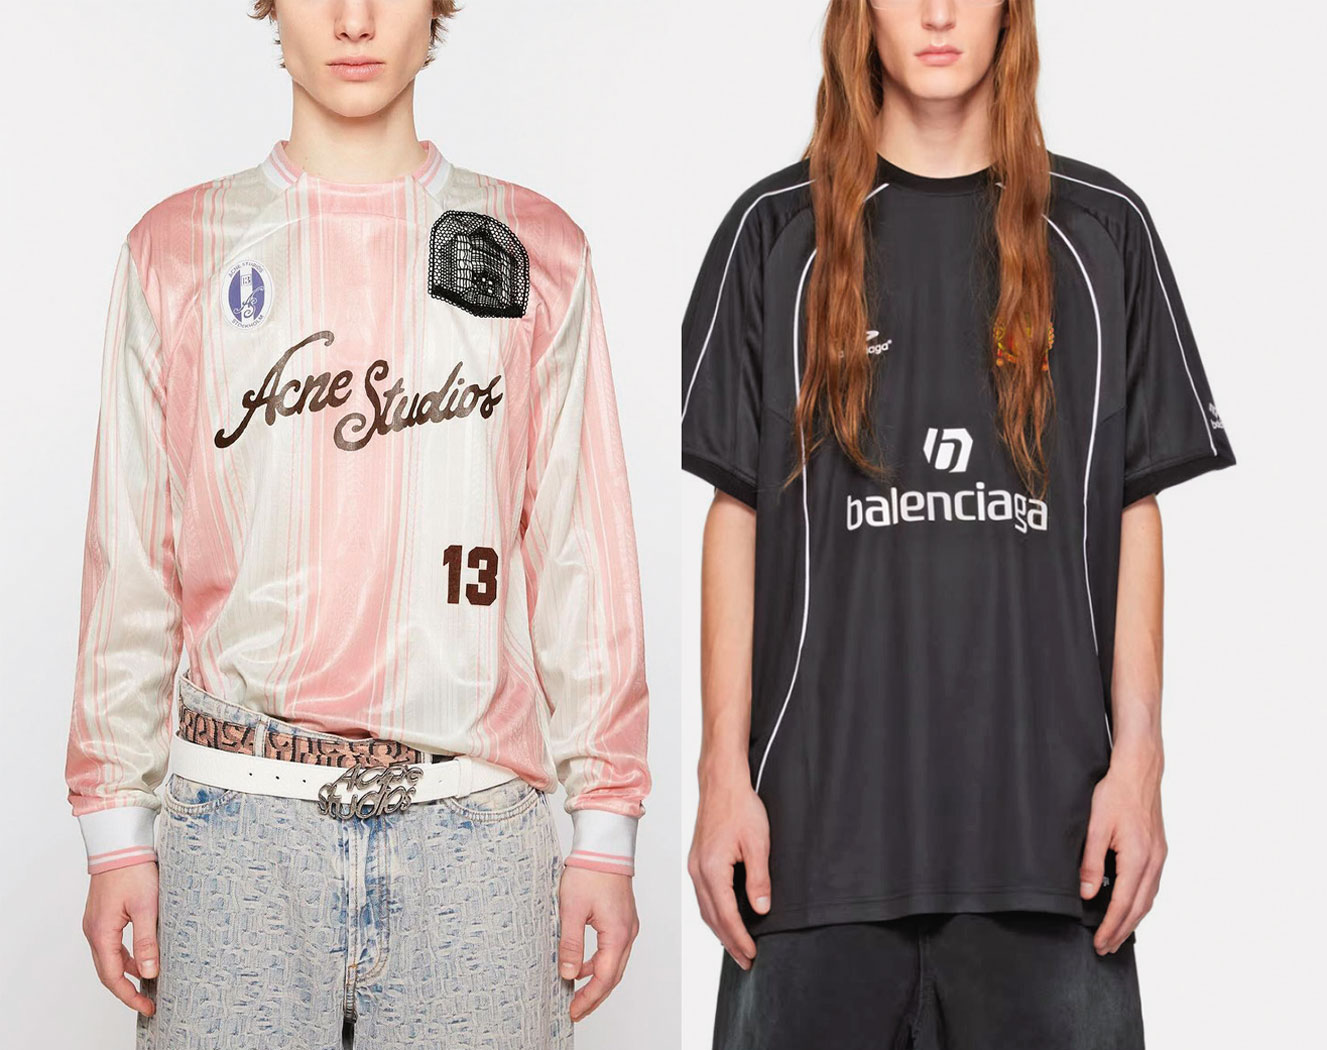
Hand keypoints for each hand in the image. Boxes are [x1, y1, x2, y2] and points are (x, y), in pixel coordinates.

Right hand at [83, 861, 159, 1014]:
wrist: (120, 844)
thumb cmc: (133, 870)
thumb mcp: (147, 907)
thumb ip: (147, 941)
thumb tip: (149, 973)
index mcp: (102, 933)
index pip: (112, 977)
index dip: (129, 996)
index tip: (147, 1007)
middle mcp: (94, 931)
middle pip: (108, 971)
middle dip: (128, 989)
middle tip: (149, 1002)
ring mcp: (96, 923)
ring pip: (110, 958)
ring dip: (127, 972)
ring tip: (149, 982)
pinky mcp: (103, 914)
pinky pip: (112, 944)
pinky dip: (126, 955)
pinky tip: (143, 957)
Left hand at [557, 866, 638, 1021]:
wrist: (604, 846)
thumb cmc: (590, 871)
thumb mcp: (571, 909)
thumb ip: (571, 944)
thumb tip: (569, 973)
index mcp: (617, 934)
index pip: (604, 978)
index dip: (589, 998)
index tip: (574, 1011)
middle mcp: (627, 932)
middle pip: (613, 975)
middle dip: (595, 996)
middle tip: (577, 1010)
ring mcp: (628, 925)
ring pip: (615, 963)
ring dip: (598, 980)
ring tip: (578, 991)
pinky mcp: (623, 918)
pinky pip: (614, 949)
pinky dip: (601, 962)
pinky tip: (585, 964)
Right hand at [688, 763, 768, 969]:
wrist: (721, 782)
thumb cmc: (740, 807)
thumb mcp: (758, 843)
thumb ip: (758, 878)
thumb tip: (761, 909)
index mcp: (712, 868)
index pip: (726, 915)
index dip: (740, 938)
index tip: (752, 955)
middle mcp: (698, 870)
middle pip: (712, 917)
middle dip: (729, 942)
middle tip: (746, 961)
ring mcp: (694, 866)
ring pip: (705, 908)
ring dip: (720, 930)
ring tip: (736, 947)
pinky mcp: (697, 860)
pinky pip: (703, 896)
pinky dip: (714, 913)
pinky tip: (724, 918)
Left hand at [1081, 740, 1166, 954]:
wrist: (1139, 772)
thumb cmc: (1115, 794)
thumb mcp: (1096, 827)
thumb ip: (1091, 862)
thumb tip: (1087, 893)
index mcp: (1138, 858)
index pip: (1123, 903)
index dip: (1111, 926)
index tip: (1099, 942)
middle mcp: (1154, 862)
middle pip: (1139, 908)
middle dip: (1121, 931)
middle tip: (1106, 948)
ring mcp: (1159, 857)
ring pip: (1148, 899)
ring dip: (1133, 920)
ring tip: (1117, 936)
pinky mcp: (1159, 851)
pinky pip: (1152, 886)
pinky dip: (1141, 903)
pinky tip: (1132, 908)